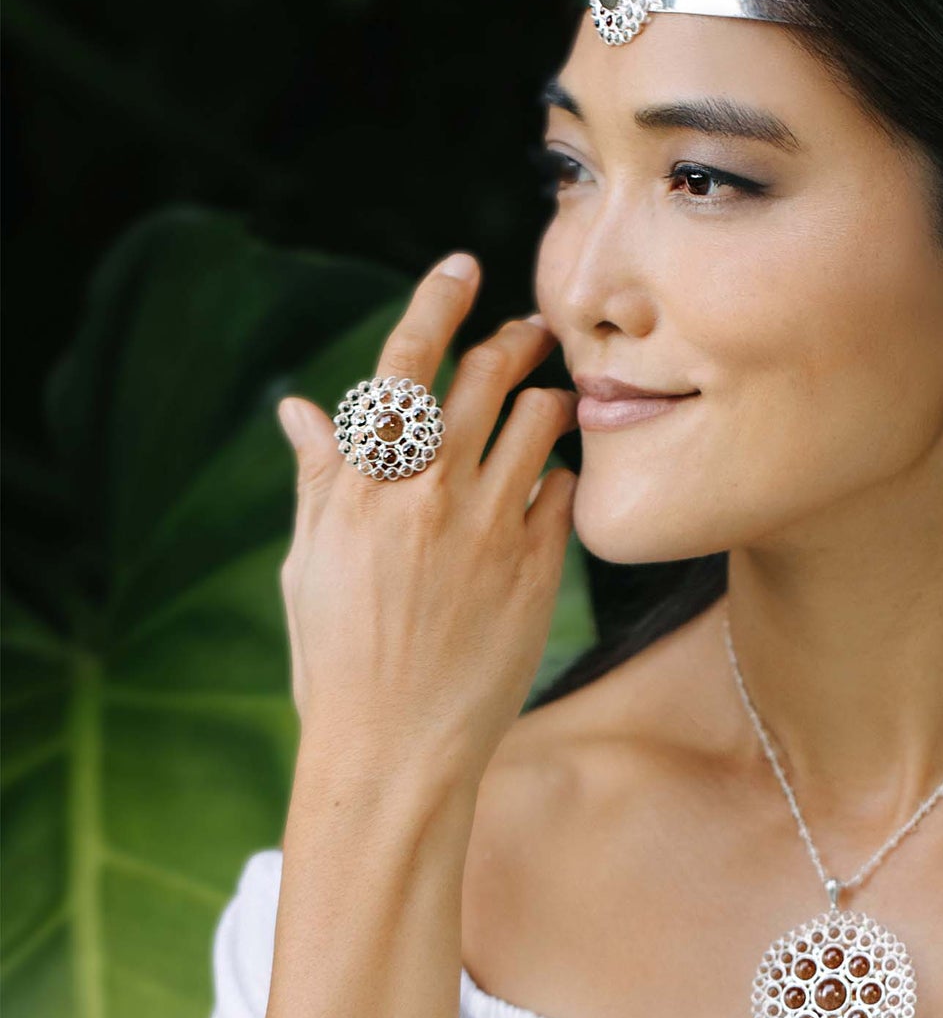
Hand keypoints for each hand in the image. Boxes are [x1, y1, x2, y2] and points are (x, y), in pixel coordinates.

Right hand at [273, 251, 576, 806]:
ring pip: (538, 423)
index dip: (435, 303)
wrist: (395, 751)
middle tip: (532, 329)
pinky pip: (563, 491)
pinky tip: (552, 482)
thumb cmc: (337, 660)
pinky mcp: (538, 570)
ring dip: (547, 397)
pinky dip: (559, 473)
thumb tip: (303, 409)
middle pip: (484, 378)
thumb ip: (320, 479)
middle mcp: (431, 496)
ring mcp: (491, 531)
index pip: (404, 365)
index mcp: (366, 486)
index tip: (460, 265)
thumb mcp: (309, 565)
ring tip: (550, 398)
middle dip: (513, 339)